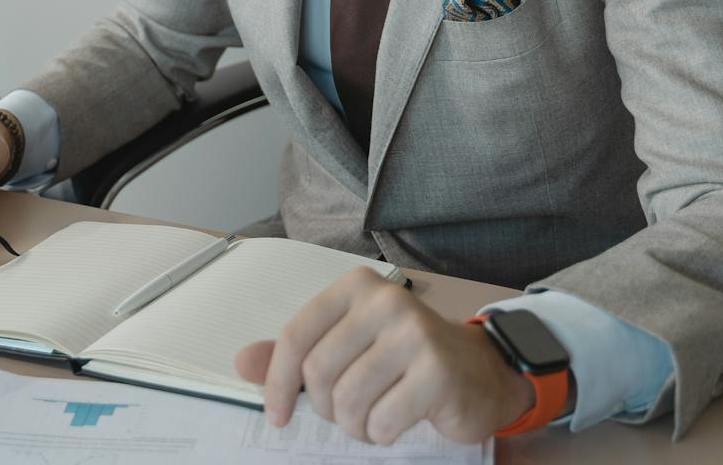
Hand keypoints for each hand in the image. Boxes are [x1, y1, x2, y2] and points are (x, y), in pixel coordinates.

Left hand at [232, 267, 534, 445]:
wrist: (480, 372)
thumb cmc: (406, 360)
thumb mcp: (348, 347)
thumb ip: (296, 354)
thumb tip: (242, 363)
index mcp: (355, 288)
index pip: (296, 337)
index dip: (278, 384)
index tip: (277, 415)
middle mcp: (384, 301)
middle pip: (319, 374)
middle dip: (327, 409)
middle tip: (348, 414)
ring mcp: (414, 333)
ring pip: (349, 401)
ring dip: (355, 426)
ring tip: (374, 419)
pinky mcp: (437, 370)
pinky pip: (382, 420)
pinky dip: (382, 434)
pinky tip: (397, 422)